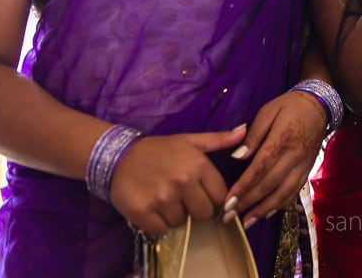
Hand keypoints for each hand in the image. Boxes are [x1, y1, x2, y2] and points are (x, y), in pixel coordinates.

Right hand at [109, 126, 246, 235]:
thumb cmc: (159, 149)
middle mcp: (182, 182)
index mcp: (198, 165)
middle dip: (195, 208)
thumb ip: (217, 140)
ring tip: (164, 199)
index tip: (201, 194)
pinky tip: (152, 208)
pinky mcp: (143, 212)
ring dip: (174, 215)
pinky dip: (157, 223)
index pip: (221, 196)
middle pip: (204, 213)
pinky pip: (160, 230)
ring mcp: (162, 198)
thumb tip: (243, 132)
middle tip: (181, 197)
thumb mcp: (189, 140)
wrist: (118, 155)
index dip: (212, 197)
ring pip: (181, 222)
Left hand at [223, 90, 325, 229]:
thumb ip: (253, 135)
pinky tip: (267, 213)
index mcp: (283, 139)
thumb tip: (237, 157)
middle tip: (230, 215)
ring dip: (264, 209)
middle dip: (249, 202)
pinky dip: (280, 205)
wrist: (319, 106)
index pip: (261, 167)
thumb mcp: (268, 111)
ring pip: (283, 193)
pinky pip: (294, 192)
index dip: (244, 186)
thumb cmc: (289, 106)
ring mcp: (303, 166)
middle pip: (270, 184)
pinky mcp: (307, 171)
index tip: (228, 200)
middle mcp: (295, 156)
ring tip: (246, 222)